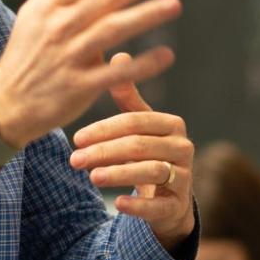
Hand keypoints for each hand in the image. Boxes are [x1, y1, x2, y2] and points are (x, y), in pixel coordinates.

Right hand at [0, 0, 180, 148]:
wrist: (5, 104)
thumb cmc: (24, 54)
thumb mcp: (31, 14)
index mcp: (50, 6)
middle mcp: (59, 26)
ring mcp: (68, 57)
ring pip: (111, 30)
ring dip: (145, 15)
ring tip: (175, 4)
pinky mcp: (77, 87)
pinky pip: (114, 74)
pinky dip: (140, 65)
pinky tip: (166, 55)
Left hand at [70, 62, 195, 246]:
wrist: (169, 197)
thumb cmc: (148, 153)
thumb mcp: (139, 126)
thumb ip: (128, 97)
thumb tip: (118, 54)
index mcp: (172, 124)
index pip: (136, 122)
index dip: (105, 129)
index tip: (76, 138)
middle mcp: (183, 148)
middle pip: (141, 146)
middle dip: (105, 152)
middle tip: (74, 160)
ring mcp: (185, 177)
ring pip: (152, 172)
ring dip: (119, 174)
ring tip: (92, 177)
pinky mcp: (179, 205)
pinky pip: (160, 205)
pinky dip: (139, 205)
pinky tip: (118, 204)